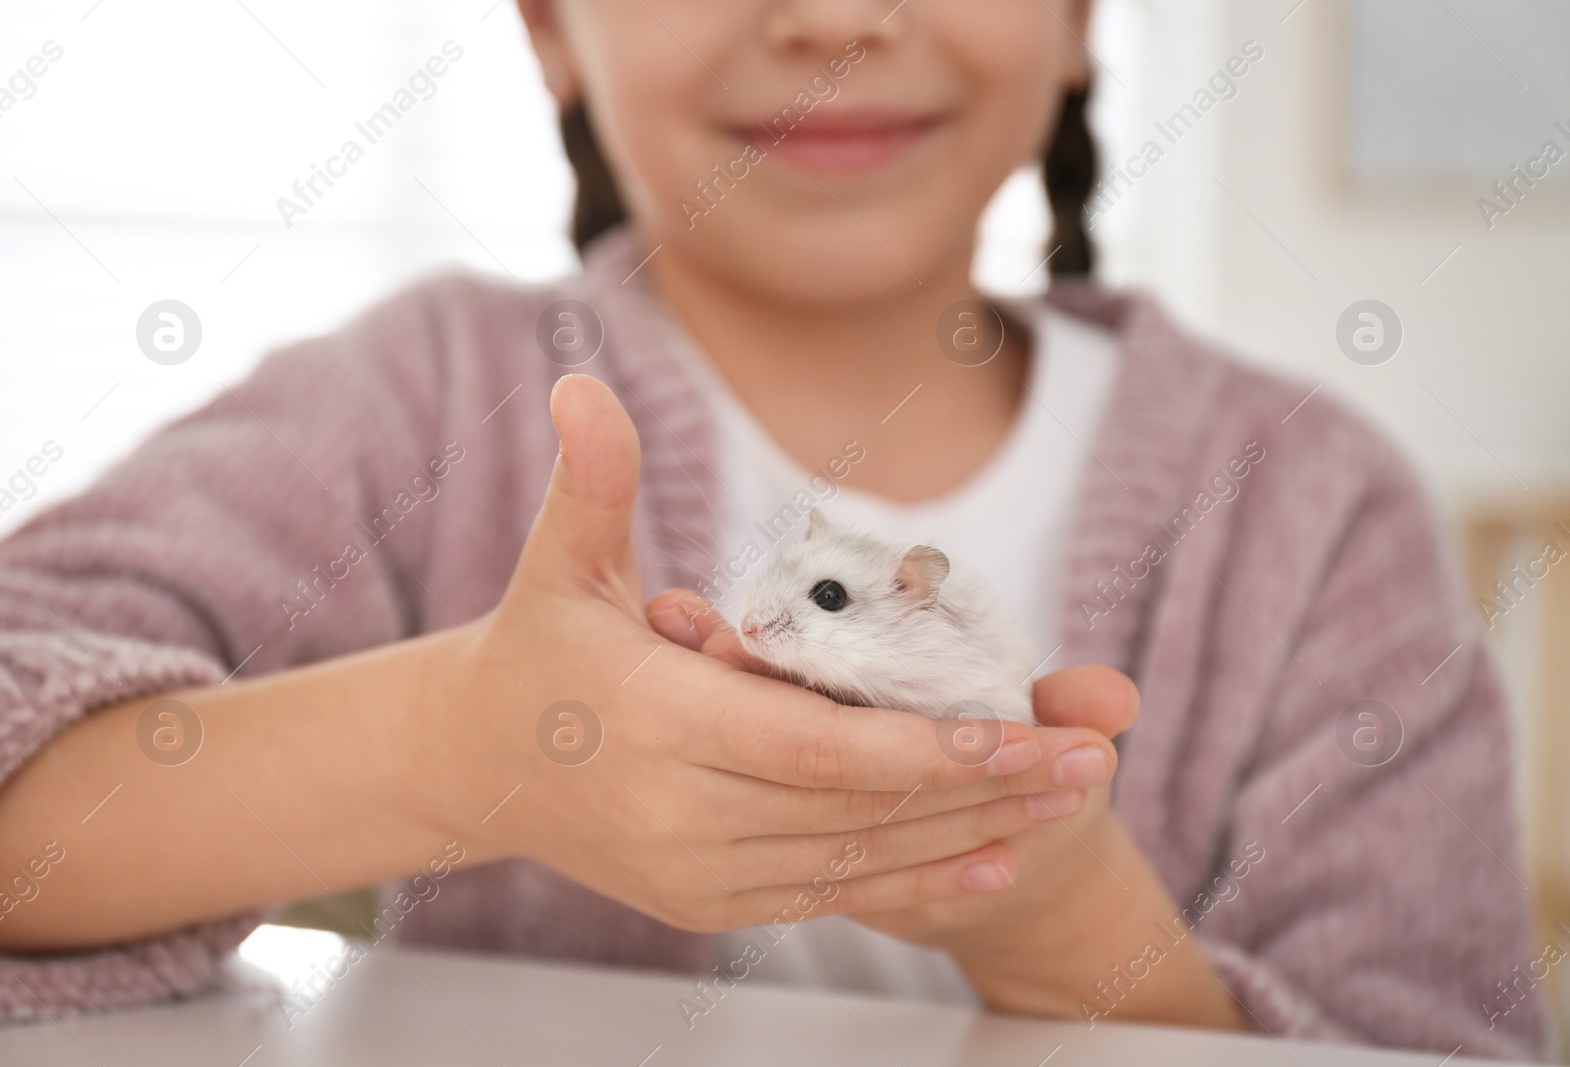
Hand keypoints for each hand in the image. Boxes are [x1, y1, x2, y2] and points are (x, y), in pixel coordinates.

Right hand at [441, 374, 1121, 933]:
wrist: (480, 764)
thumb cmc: (538, 650)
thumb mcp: (562, 560)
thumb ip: (592, 479)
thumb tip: (579, 380)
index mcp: (657, 720)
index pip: (818, 746)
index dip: (927, 744)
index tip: (1024, 728)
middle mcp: (680, 813)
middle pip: (861, 810)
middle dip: (986, 790)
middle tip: (1091, 763)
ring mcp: (695, 872)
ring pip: (858, 861)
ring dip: (972, 836)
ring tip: (1068, 805)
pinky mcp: (706, 903)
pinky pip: (829, 898)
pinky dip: (915, 883)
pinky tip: (993, 860)